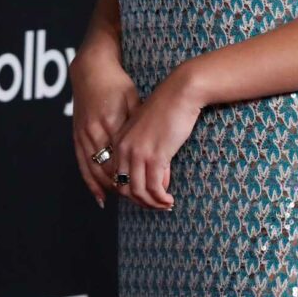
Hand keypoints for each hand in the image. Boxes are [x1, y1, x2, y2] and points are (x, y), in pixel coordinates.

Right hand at [70, 46, 139, 209]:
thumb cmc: (117, 83)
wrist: (91, 69)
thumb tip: (158, 150)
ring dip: (111, 189)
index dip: (138, 176)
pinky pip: (83, 166)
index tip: (153, 189)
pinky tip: (101, 197)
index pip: (125, 160)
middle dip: (126, 188)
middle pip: (110, 170)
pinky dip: (92, 184)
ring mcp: (83, 136)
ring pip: (96, 172)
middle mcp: (95, 133)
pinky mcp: (77, 136)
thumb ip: (141, 125)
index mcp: (112, 123)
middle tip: (143, 201)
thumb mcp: (134, 101)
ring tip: (128, 200)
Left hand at [110, 65, 204, 210]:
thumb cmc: (169, 107)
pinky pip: (154, 188)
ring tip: (165, 204)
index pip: (116, 176)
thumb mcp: (149, 129)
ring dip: (152, 203)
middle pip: (124, 188)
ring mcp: (138, 154)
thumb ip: (145, 149)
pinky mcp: (155, 157)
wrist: (181, 92)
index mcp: (120, 141)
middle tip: (156, 205)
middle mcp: (124, 149)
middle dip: (140, 201)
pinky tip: (169, 199)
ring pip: (138, 192)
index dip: (131, 191)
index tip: (146, 195)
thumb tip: (155, 175)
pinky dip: (161, 199)